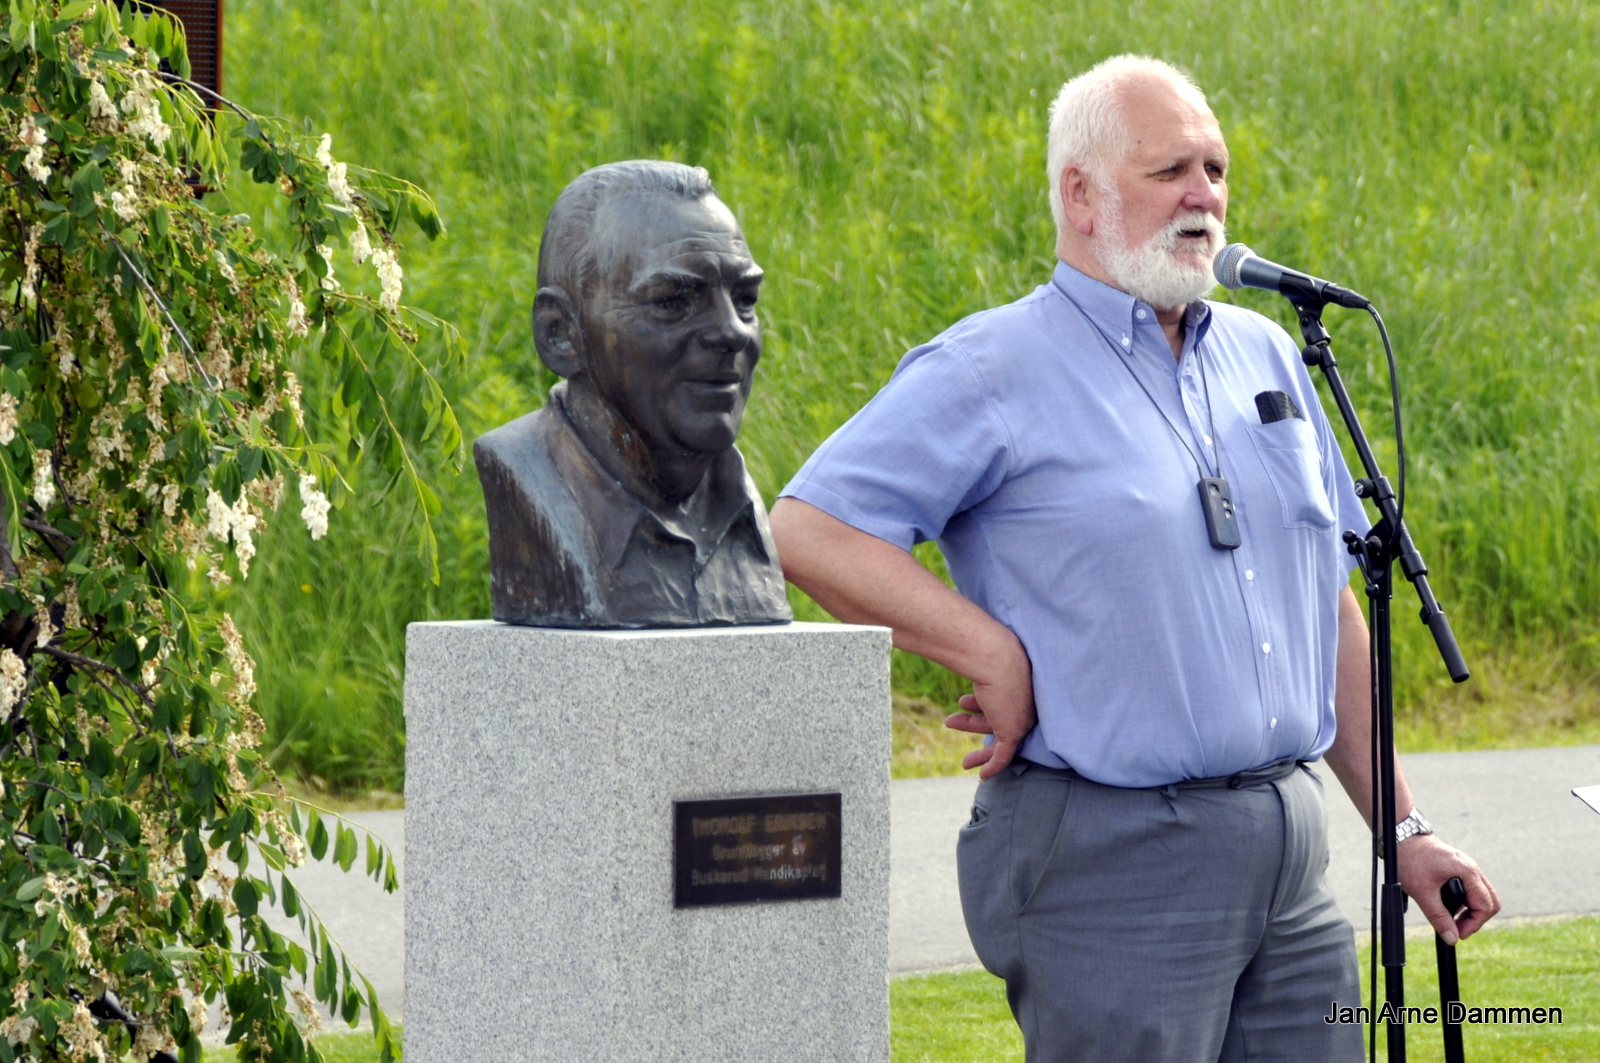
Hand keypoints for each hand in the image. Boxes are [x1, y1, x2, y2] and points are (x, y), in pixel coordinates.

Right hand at [943, 640, 1035, 779]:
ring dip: (981, 753)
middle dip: (977, 726)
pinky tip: (982, 776)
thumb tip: (951, 646)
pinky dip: (993, 766)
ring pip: (1000, 743)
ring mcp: (1020, 720)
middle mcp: (1024, 705)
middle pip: (1001, 723)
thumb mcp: (981, 660)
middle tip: (955, 724)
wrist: (996, 657)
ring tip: (965, 762)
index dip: (980, 707)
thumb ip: (975, 664)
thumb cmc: (987, 653)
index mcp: (1020, 687)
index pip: (1003, 704)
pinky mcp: (1013, 732)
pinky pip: (1003, 756)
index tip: (963, 705)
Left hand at [1398, 834, 1499, 943]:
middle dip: (1476, 919)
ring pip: (1482, 895)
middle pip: (1490, 901)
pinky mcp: (1460, 869)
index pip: (1485, 905)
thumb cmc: (1410, 860)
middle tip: (1456, 928)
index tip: (1458, 934)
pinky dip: (1465, 902)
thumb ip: (1438, 916)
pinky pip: (1472, 889)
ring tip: (1451, 919)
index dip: (1474, 924)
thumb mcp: (1423, 892)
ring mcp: (1467, 868)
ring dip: (1471, 911)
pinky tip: (1448, 907)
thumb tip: (1451, 938)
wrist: (1401, 839)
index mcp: (1468, 871)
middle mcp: (1472, 869)